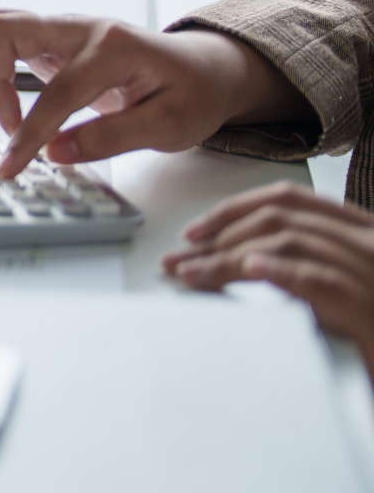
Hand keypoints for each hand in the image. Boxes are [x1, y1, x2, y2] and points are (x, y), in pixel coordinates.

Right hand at [0, 12, 311, 179]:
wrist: (206, 70)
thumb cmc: (193, 94)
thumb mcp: (169, 126)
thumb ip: (110, 138)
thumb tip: (55, 152)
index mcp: (114, 48)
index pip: (55, 93)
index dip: (28, 135)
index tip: (13, 166)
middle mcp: (82, 28)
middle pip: (1, 29)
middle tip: (7, 125)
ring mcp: (65, 29)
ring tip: (10, 114)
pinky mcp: (54, 39)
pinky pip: (5, 37)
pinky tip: (14, 99)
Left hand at [164, 182, 373, 380]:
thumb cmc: (370, 332)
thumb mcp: (337, 289)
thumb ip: (301, 264)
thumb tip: (234, 261)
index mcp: (362, 231)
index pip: (290, 201)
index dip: (234, 210)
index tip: (193, 233)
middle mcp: (370, 242)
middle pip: (279, 222)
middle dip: (219, 239)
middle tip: (178, 262)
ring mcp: (373, 272)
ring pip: (290, 245)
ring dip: (230, 258)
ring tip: (193, 274)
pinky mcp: (370, 308)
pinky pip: (320, 279)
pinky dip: (281, 272)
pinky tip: (249, 270)